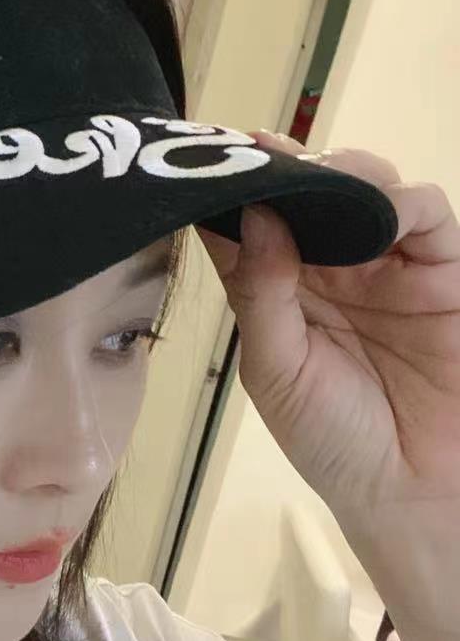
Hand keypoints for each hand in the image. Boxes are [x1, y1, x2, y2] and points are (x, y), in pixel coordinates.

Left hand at [193, 131, 459, 534]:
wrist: (411, 489)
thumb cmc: (333, 439)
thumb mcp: (276, 370)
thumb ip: (260, 293)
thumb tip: (250, 215)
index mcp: (278, 288)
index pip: (248, 223)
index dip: (229, 189)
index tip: (205, 160)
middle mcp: (330, 267)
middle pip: (307, 192)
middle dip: (285, 166)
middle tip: (259, 151)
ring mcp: (387, 263)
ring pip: (367, 187)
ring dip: (342, 172)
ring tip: (317, 179)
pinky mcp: (441, 269)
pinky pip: (426, 214)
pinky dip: (401, 200)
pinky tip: (374, 210)